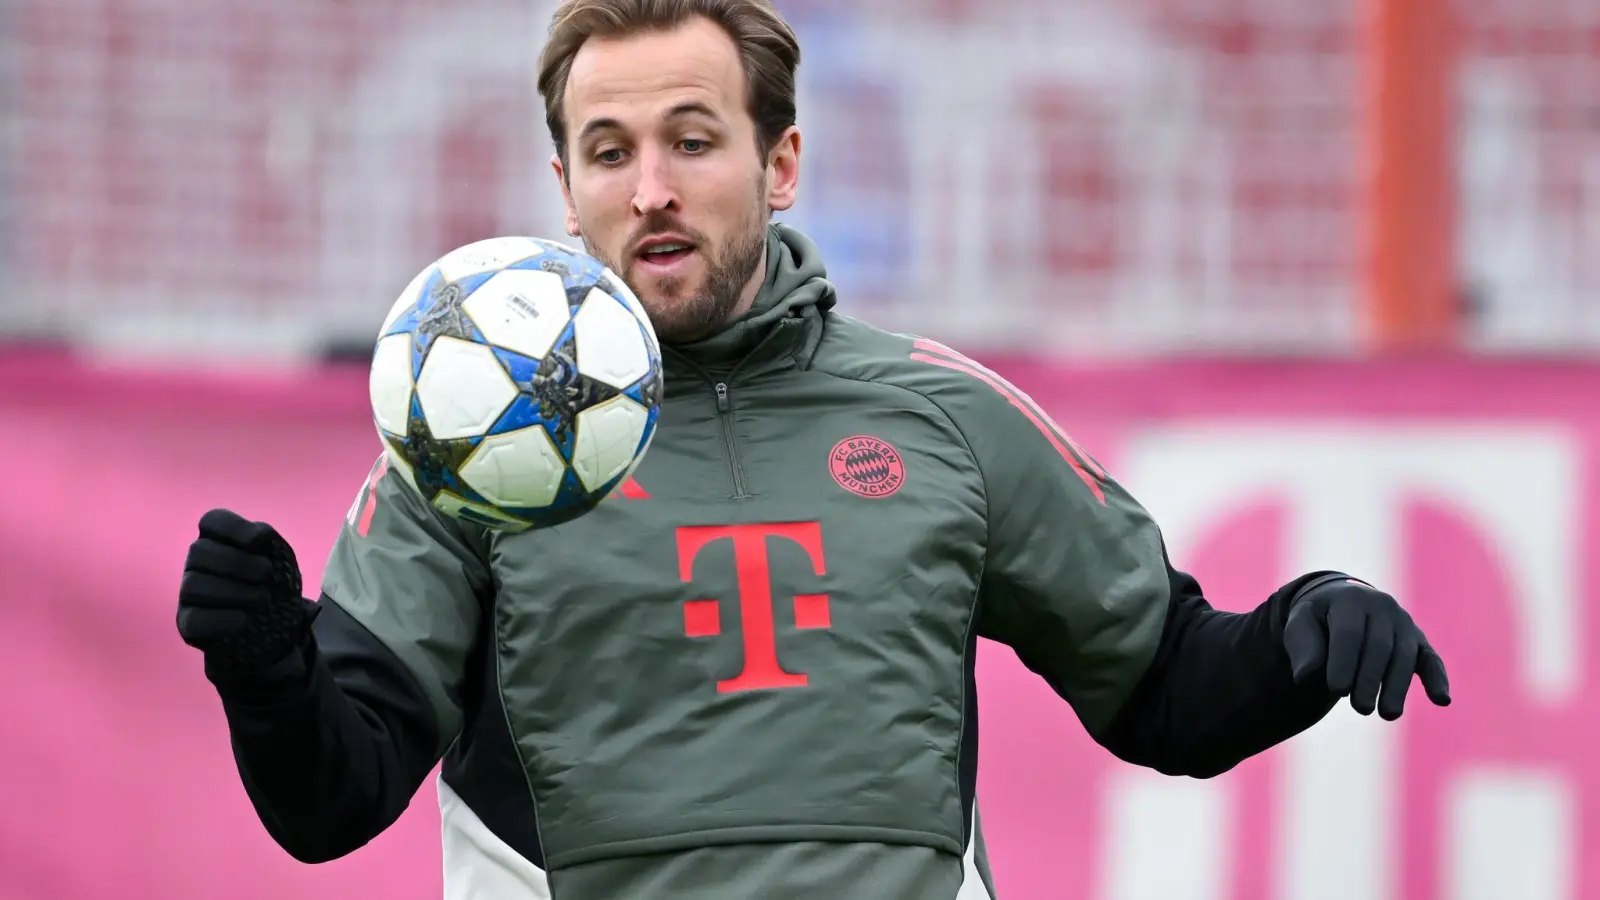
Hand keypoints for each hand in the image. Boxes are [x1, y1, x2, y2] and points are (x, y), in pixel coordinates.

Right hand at [177, 509, 317, 673]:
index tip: (260, 543)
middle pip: (199, 550)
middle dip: (238, 562)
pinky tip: (246, 619)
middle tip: (267, 573)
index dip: (235, 528)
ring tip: (263, 599)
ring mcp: (188, 593)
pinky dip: (223, 619)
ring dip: (235, 592)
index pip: (212, 520)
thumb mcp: (279, 556)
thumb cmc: (274, 581)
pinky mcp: (188, 624)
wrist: (279, 622)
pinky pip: (194, 620)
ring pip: (194, 586)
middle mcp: (196, 562)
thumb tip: (258, 537)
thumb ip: (267, 540)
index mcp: (217, 539)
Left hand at [1283, 577, 1449, 720]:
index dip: (1343, 662)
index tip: (1336, 690)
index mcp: (1350, 599)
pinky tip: (1441, 700)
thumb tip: (1304, 676)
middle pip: (1379, 646)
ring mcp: (1404, 622)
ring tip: (1387, 714)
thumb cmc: (1318, 620)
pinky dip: (1438, 679)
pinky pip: (1431, 659)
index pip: (1349, 633)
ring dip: (1397, 686)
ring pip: (1404, 656)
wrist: (1341, 603)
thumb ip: (1302, 647)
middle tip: (1360, 708)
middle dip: (1370, 679)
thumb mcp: (1300, 625)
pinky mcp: (1419, 640)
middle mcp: (1382, 606)